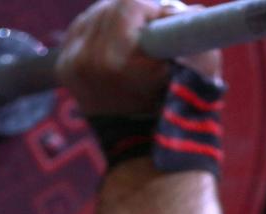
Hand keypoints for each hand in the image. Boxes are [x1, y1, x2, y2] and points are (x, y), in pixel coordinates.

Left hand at [56, 0, 221, 116]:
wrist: (146, 148)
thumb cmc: (181, 107)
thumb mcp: (200, 65)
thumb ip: (190, 26)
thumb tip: (173, 9)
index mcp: (114, 61)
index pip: (131, 4)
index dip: (154, 10)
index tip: (166, 22)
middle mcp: (86, 61)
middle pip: (109, 6)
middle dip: (136, 15)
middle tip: (155, 36)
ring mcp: (71, 65)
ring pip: (95, 16)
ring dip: (118, 23)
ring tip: (137, 47)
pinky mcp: (64, 68)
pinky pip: (82, 31)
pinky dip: (101, 34)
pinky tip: (117, 51)